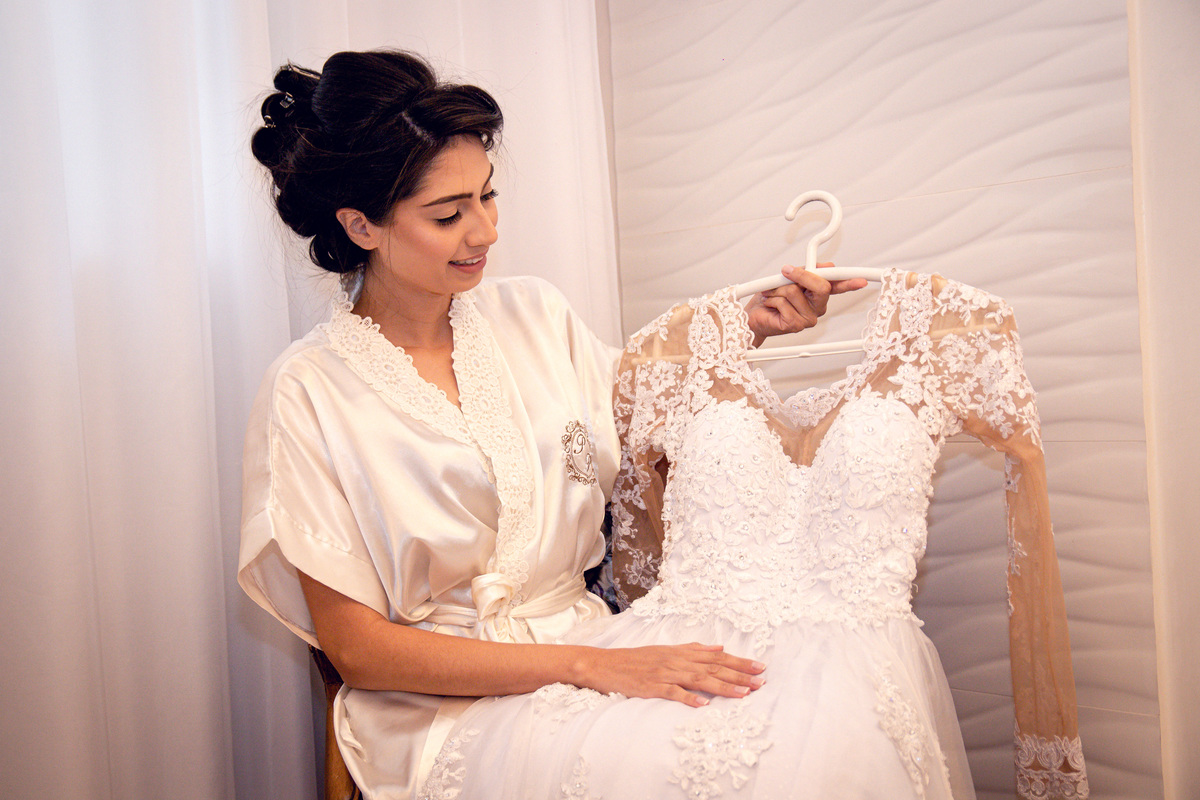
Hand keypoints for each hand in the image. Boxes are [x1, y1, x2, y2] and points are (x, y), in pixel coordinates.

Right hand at [576, 643, 765, 706]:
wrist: (605, 664)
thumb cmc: (636, 660)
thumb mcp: (666, 650)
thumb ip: (693, 649)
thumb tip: (719, 647)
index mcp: (681, 652)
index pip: (717, 657)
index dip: (739, 662)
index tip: (760, 667)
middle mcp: (676, 661)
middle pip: (713, 667)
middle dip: (739, 674)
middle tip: (761, 680)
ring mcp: (665, 673)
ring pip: (699, 679)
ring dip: (723, 686)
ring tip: (744, 693)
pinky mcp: (652, 687)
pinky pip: (673, 693)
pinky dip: (689, 698)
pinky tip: (704, 704)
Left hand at [744, 263, 866, 346]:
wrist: (753, 315)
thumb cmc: (770, 298)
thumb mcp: (788, 277)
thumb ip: (806, 270)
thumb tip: (825, 266)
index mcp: (818, 295)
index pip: (838, 286)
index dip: (850, 282)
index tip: (861, 279)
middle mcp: (816, 308)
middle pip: (821, 286)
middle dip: (801, 275)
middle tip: (786, 272)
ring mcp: (807, 318)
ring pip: (795, 291)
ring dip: (778, 289)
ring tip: (772, 294)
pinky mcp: (795, 325)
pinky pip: (784, 302)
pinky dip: (773, 299)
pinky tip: (771, 305)